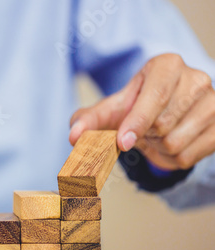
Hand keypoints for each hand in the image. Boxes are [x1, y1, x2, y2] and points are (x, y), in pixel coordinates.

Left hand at [69, 53, 214, 169]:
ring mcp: (214, 102)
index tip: (122, 142)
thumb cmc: (135, 107)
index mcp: (167, 65)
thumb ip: (88, 120)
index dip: (137, 121)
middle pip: (163, 124)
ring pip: (176, 143)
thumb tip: (74, 136)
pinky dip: (172, 158)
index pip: (156, 95)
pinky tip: (170, 144)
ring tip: (156, 135)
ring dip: (157, 148)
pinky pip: (188, 157)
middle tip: (142, 129)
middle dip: (144, 135)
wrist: (163, 113)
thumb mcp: (110, 109)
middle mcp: (196, 78)